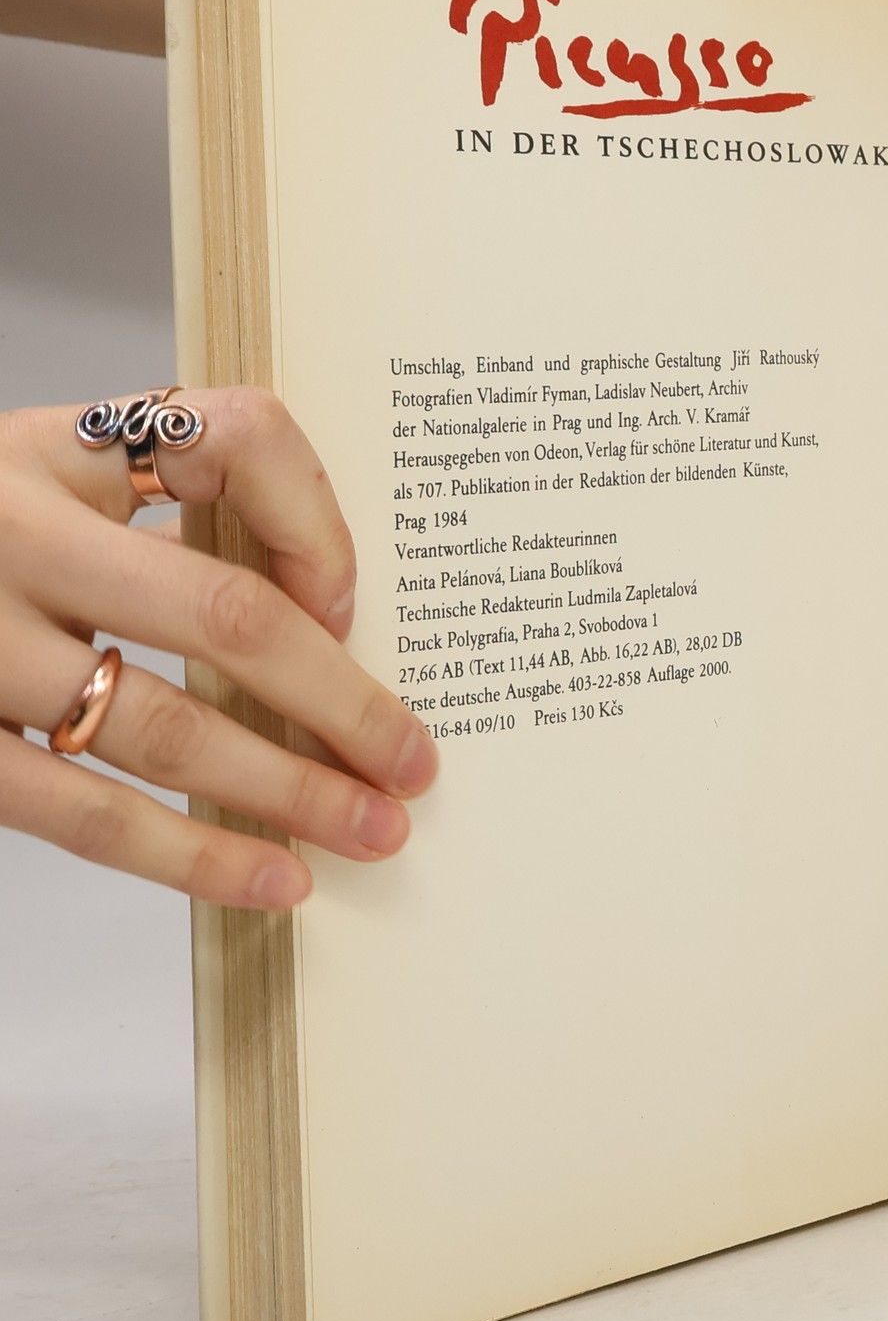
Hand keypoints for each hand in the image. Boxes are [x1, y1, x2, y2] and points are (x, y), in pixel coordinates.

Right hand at [0, 389, 436, 908]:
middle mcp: (14, 535)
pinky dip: (194, 856)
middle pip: (225, 616)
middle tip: (416, 763)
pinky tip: (273, 880)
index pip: (235, 440)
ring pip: (166, 729)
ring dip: (290, 793)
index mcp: (58, 451)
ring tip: (375, 833)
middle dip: (344, 703)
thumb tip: (326, 612)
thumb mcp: (55, 479)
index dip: (317, 524)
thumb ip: (171, 513)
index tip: (352, 606)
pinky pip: (85, 815)